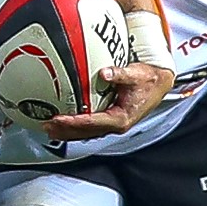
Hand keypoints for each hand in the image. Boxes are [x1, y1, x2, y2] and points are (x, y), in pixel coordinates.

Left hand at [42, 62, 175, 140]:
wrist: (160, 84)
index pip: (92, 123)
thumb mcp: (136, 74)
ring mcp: (112, 124)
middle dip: (65, 130)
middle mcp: (115, 125)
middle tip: (46, 126)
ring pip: (86, 132)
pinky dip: (76, 125)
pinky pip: (90, 126)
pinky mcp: (111, 120)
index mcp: (120, 118)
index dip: (73, 122)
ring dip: (68, 131)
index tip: (58, 118)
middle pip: (85, 132)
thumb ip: (120, 74)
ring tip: (49, 128)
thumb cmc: (148, 80)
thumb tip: (104, 73)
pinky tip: (64, 121)